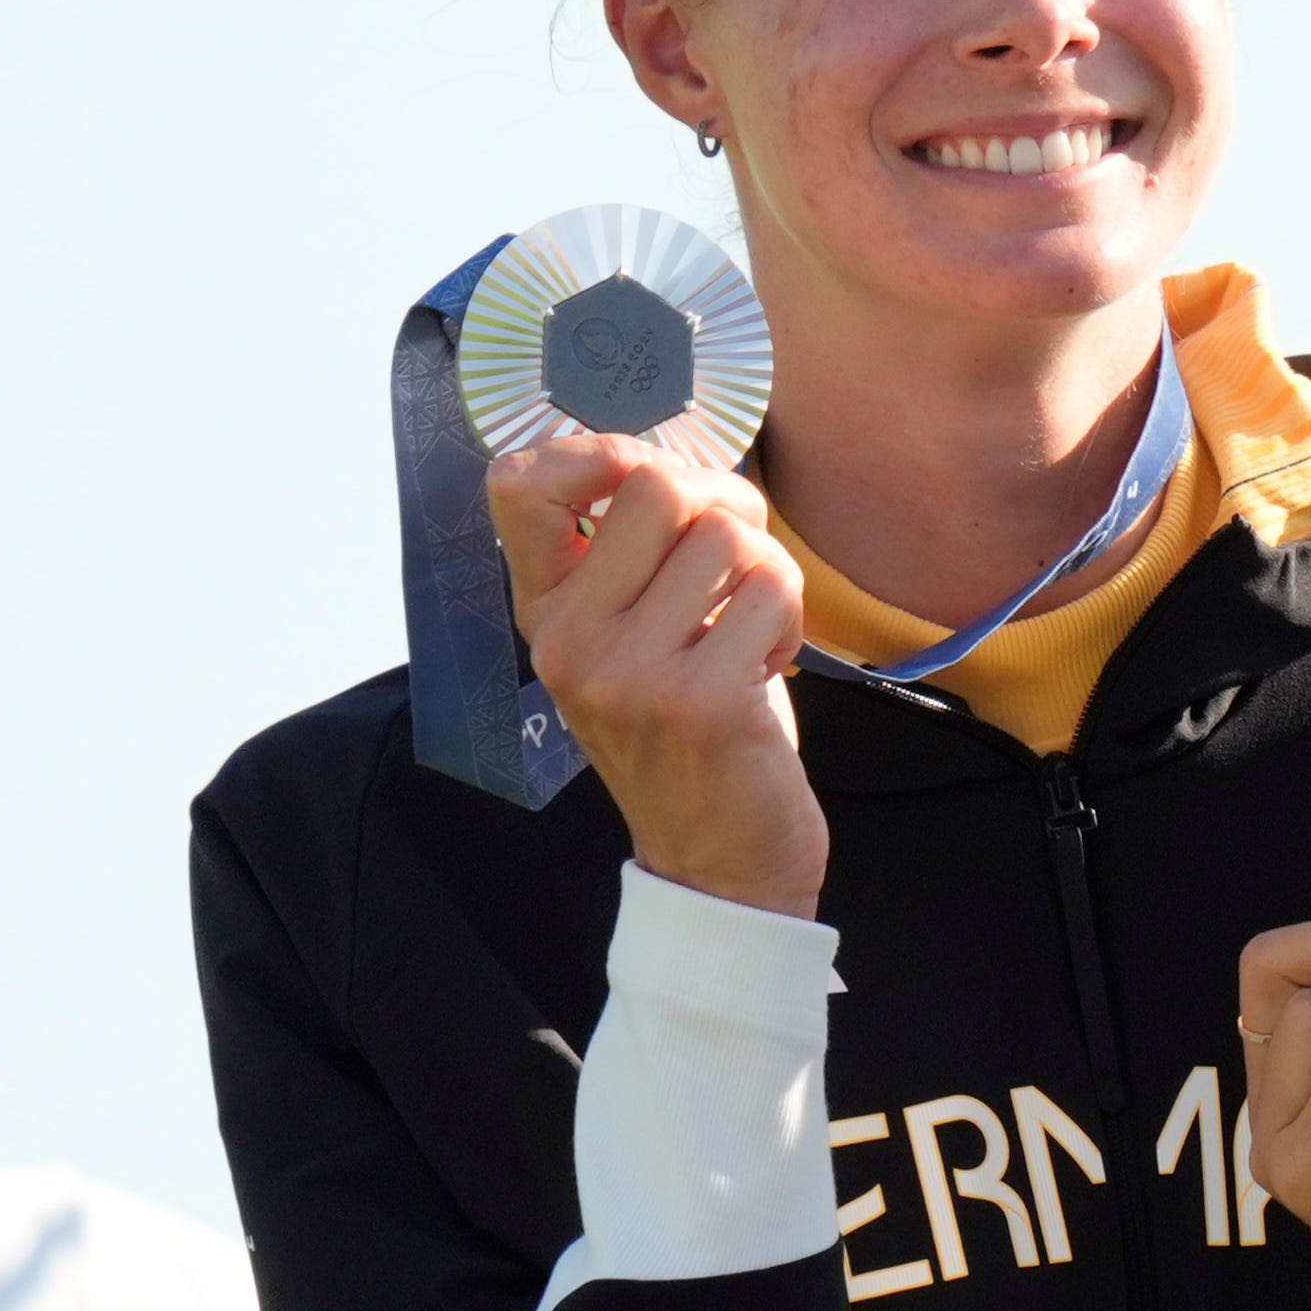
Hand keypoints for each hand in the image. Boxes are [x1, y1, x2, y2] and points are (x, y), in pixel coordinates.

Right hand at [485, 436, 825, 918]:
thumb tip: (667, 451)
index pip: (518, 485)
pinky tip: (766, 672)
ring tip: (750, 635)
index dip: (597, 450)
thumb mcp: (635, 637)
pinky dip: (791, 621)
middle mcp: (570, 639)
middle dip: (725, 504)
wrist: (720, 861)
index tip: (651, 481)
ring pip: (729, 533)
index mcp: (547, 612)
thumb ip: (635, 553)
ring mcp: (627, 672)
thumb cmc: (692, 726)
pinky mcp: (698, 699)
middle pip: (657, 483)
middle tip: (740, 566)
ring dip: (768, 574)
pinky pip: (772, 590)